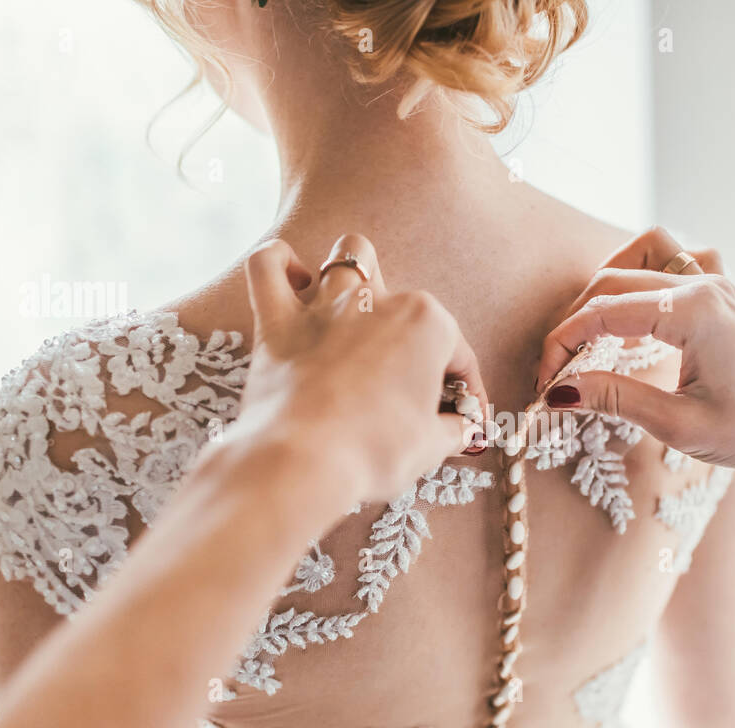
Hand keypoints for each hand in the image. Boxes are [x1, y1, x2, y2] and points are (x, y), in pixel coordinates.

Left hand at [233, 234, 486, 504]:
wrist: (303, 463)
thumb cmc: (374, 451)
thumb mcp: (430, 446)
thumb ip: (454, 430)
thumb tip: (463, 430)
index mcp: (425, 324)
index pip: (457, 353)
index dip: (466, 390)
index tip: (465, 418)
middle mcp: (377, 301)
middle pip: (406, 301)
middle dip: (411, 335)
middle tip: (408, 379)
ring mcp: (324, 306)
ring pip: (347, 257)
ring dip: (356, 278)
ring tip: (359, 315)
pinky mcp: (277, 322)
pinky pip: (268, 267)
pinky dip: (279, 263)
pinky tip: (294, 279)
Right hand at [535, 227, 734, 469]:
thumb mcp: (680, 427)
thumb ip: (617, 399)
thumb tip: (559, 393)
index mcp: (691, 313)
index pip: (601, 313)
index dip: (561, 345)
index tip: (544, 385)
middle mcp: (702, 285)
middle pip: (612, 279)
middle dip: (574, 321)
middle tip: (557, 370)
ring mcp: (715, 282)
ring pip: (643, 249)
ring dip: (607, 280)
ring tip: (588, 326)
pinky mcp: (722, 291)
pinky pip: (676, 255)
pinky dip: (647, 268)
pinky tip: (638, 307)